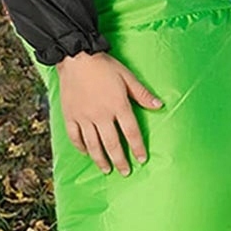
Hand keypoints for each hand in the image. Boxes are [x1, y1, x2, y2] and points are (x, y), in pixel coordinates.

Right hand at [56, 51, 162, 174]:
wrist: (76, 58)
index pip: (131, 132)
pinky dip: (81, 147)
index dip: (137, 147)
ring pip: (93, 145)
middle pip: (112, 143)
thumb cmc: (104, 66)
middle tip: (125, 172)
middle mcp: (101, 115)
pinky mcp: (70, 116)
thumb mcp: (128, 77)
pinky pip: (75, 137)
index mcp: (118, 105)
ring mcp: (84, 117)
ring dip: (101, 159)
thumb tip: (159, 106)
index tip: (142, 159)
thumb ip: (142, 94)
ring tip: (107, 170)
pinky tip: (87, 153)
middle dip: (120, 160)